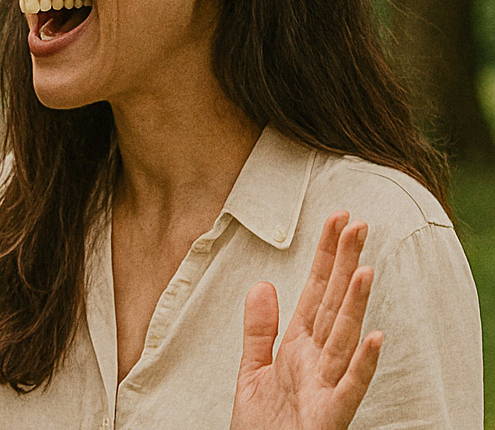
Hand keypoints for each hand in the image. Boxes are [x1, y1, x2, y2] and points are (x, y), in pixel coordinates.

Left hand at [230, 212, 382, 429]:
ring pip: (344, 339)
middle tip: (358, 224)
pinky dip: (363, 363)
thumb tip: (263, 284)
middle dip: (344, 266)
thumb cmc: (263, 426)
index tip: (337, 219)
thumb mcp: (252, 371)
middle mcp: (317, 362)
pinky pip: (349, 387)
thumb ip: (259, 330)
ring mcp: (325, 387)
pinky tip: (376, 337)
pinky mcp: (329, 415)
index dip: (325, 257)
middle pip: (333, 306)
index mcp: (298, 347)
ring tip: (365, 269)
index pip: (315, 292)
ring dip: (355, 306)